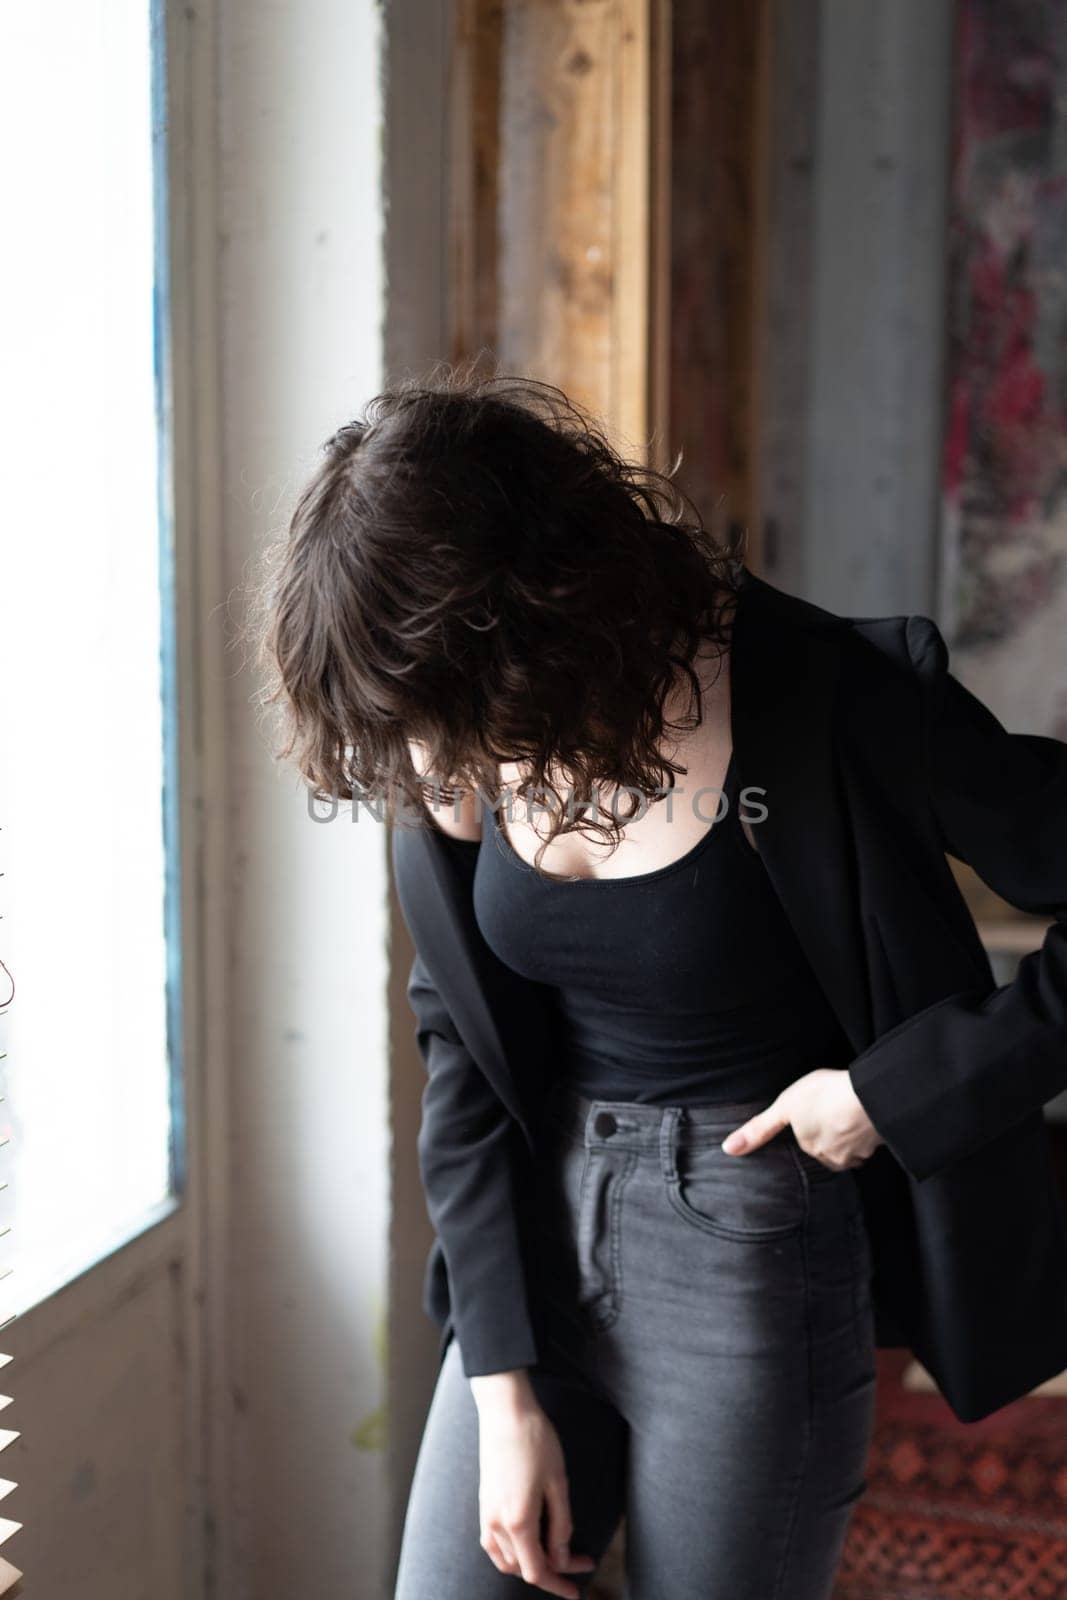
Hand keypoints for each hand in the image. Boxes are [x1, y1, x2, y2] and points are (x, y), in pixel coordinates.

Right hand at [471, 1371, 595, 1596]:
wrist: (505, 1410)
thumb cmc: (535, 1441)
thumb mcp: (558, 1484)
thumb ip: (560, 1526)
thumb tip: (561, 1559)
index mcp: (518, 1522)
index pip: (537, 1571)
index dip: (559, 1584)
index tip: (578, 1591)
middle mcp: (496, 1524)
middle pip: (523, 1568)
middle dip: (552, 1569)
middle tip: (580, 1557)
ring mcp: (485, 1514)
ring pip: (506, 1560)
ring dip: (531, 1563)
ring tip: (557, 1551)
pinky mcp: (483, 1504)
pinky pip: (494, 1544)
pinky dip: (513, 1552)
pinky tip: (530, 1540)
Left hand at [720, 1066, 883, 1170]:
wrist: (866, 1100)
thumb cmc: (826, 1095)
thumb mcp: (785, 1104)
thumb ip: (760, 1129)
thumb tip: (727, 1150)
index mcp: (809, 1143)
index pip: (807, 1138)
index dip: (811, 1120)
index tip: (818, 1108)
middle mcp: (830, 1155)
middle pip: (827, 1146)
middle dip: (830, 1131)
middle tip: (834, 1107)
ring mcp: (856, 1152)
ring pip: (850, 1148)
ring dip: (851, 1135)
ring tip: (852, 1112)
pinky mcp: (878, 1146)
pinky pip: (871, 1144)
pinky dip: (870, 1134)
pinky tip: (870, 1116)